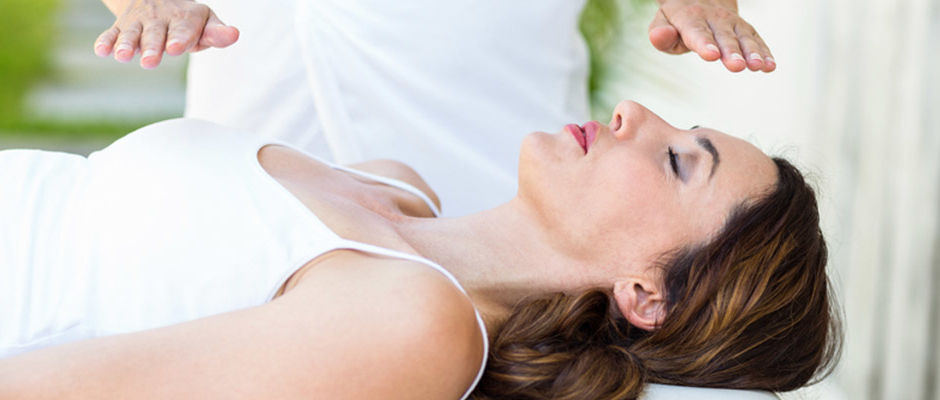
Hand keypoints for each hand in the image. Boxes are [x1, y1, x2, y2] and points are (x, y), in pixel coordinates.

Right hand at [94, 0, 238, 68]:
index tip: (177, 48)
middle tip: (151, 62)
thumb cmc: (189, 21)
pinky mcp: (122, 26)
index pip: (183, 29)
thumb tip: (234, 35)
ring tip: (123, 57)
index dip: (181, 38)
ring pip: (132, 34)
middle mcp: (160, 19)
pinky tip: (102, 51)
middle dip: (153, 47)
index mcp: (184, 18)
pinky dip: (106, 42)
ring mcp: (139, 23)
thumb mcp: (206, 22)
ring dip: (127, 45)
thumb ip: (217, 33)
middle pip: (156, 34)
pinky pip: (112, 33)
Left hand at [648, 0, 774, 72]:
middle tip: (737, 67)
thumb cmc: (676, 21)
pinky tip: (770, 67)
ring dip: (752, 52)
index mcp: (690, 18)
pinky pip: (755, 39)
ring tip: (759, 67)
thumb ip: (660, 34)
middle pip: (723, 36)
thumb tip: (658, 37)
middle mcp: (714, 18)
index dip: (704, 44)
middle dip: (731, 51)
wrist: (699, 0)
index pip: (697, 31)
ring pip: (743, 37)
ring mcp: (732, 22)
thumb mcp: (662, 24)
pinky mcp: (745, 29)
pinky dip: (764, 52)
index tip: (711, 56)